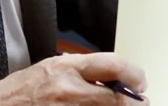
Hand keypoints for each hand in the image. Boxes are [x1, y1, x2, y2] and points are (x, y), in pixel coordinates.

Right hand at [0, 52, 147, 105]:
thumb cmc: (28, 86)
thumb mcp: (58, 65)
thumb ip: (88, 70)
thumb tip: (120, 77)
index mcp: (69, 68)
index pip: (114, 66)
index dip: (134, 74)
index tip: (140, 81)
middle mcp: (70, 91)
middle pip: (117, 99)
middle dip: (134, 102)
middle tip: (139, 101)